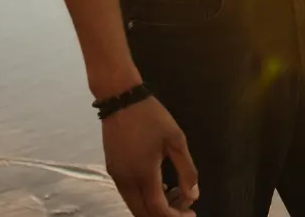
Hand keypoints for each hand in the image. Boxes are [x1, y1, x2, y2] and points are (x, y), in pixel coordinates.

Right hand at [103, 96, 198, 216]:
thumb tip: (192, 196)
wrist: (121, 99)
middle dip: (164, 216)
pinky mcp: (112, 170)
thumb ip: (186, 170)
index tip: (191, 213)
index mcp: (144, 174)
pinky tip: (159, 186)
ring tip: (174, 195)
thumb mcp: (176, 140)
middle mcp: (126, 181)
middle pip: (143, 214)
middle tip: (183, 208)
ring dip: (153, 208)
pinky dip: (144, 198)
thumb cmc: (152, 117)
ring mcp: (116, 176)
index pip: (158, 209)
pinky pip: (128, 194)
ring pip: (134, 206)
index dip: (176, 216)